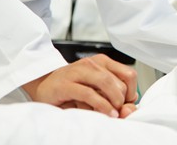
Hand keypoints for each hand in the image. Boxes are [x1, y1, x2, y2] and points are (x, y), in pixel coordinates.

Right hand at [22, 54, 137, 117]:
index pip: (129, 75)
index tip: (125, 103)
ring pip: (106, 83)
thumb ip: (114, 96)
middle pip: (120, 81)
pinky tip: (107, 114)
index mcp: (103, 62)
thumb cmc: (72, 88)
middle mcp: (92, 63)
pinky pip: (89, 94)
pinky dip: (102, 105)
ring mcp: (78, 71)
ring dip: (114, 101)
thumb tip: (131, 105)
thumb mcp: (96, 90)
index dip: (132, 91)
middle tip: (118, 112)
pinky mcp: (66, 84)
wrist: (44, 85)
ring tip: (114, 114)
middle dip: (122, 100)